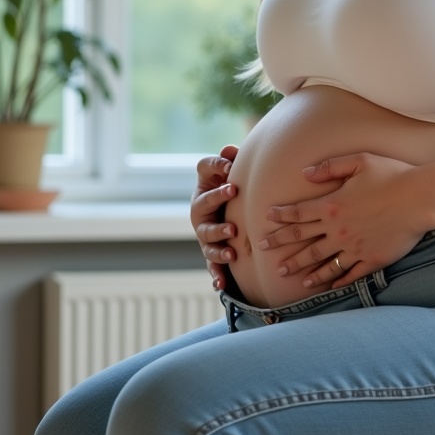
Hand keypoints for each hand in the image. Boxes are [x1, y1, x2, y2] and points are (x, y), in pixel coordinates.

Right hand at [190, 144, 239, 290]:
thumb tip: (231, 150)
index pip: (205, 171)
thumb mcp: (229, 172)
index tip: (233, 177)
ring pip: (207, 240)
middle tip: (234, 222)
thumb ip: (229, 161)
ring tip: (231, 252)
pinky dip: (215, 275)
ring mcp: (204, 233)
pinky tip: (220, 285)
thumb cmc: (229, 187)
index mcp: (205, 183)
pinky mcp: (212, 252)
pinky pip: (211, 265)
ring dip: (217, 246)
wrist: (227, 212)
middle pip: (202, 209)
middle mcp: (200, 210)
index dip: (216, 170)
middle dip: (216, 212)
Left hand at [261, 153, 427, 288]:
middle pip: (303, 240)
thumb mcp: (359, 162)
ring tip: (288, 274)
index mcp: (332, 205)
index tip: (266, 220)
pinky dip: (336, 280)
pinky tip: (328, 285)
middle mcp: (338, 229)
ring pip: (322, 261)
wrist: (421, 199)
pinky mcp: (371, 259)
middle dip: (281, 245)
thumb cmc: (393, 175)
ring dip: (303, 268)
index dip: (281, 217)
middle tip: (263, 251)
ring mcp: (354, 247)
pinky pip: (349, 273)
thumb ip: (330, 167)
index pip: (298, 213)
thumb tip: (305, 172)